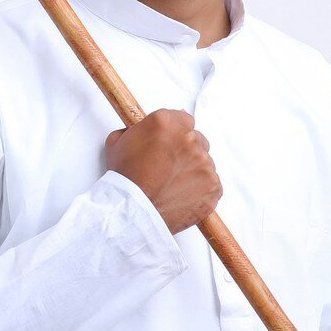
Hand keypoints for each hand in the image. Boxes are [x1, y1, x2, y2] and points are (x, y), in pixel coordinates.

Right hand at [104, 108, 221, 235]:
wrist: (133, 210)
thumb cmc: (124, 180)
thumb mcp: (117, 141)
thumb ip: (135, 129)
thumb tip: (142, 130)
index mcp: (166, 123)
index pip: (183, 119)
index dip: (176, 134)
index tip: (171, 143)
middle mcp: (189, 139)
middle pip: (196, 140)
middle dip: (186, 152)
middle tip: (169, 167)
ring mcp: (204, 163)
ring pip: (205, 162)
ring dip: (193, 170)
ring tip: (173, 185)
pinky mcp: (213, 186)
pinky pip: (212, 184)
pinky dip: (201, 190)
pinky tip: (182, 195)